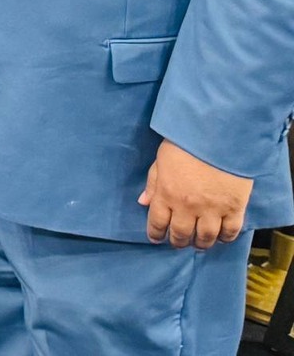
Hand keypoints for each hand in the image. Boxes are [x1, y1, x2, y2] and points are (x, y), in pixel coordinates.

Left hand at [138, 139, 252, 247]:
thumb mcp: (161, 160)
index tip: (156, 238)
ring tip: (199, 243)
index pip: (157, 223)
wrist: (218, 135)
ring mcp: (212, 209)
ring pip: (205, 238)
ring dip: (201, 244)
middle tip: (179, 242)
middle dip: (178, 242)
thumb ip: (152, 183)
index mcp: (166, 194)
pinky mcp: (234, 207)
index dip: (156, 234)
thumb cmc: (185, 143)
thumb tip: (143, 202)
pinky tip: (221, 237)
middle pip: (181, 235)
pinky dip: (225, 238)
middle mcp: (187, 206)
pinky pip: (230, 231)